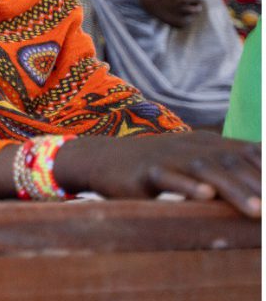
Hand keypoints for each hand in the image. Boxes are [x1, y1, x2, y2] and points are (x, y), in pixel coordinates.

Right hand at [57, 132, 260, 216]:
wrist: (103, 159)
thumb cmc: (155, 167)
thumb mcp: (192, 163)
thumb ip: (224, 169)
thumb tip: (257, 186)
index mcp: (208, 143)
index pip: (249, 152)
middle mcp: (192, 146)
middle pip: (233, 162)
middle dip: (261, 184)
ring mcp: (169, 157)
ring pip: (206, 170)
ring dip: (234, 190)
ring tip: (256, 210)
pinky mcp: (146, 170)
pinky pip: (169, 177)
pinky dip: (188, 186)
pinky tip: (204, 196)